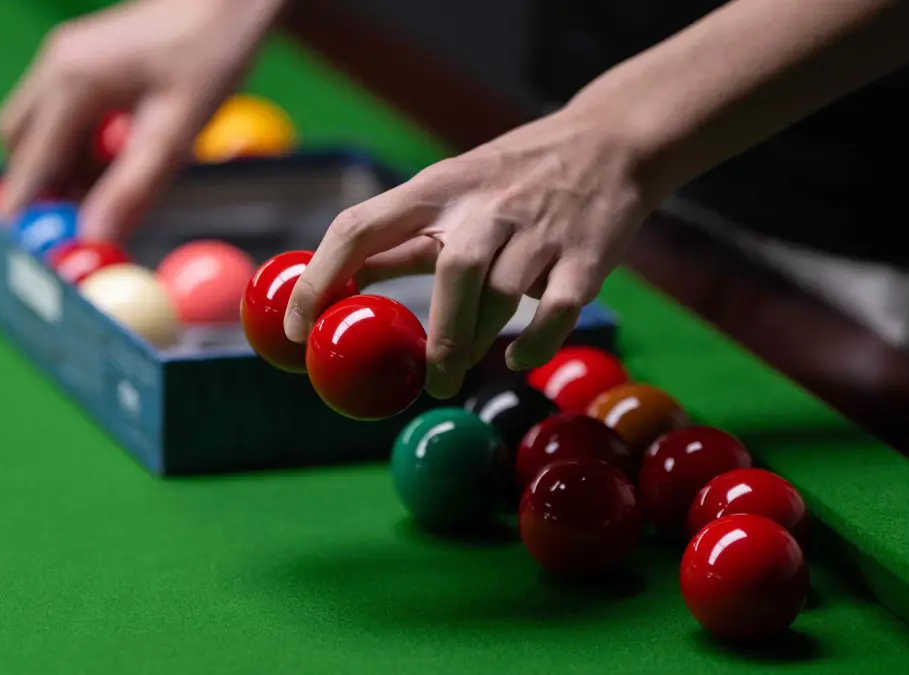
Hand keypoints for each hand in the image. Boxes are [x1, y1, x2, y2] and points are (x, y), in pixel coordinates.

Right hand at [0, 0, 282, 240]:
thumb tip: (94, 237)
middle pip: (21, 148)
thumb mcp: (177, 129)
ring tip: (118, 181)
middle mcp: (55, 66)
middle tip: (81, 221)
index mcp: (72, 81)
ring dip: (65, 166)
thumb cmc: (211, 54)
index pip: (29, 165)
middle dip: (44, 188)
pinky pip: (63, 114)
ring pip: (39, 131)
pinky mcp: (81, 59)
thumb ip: (132, 187)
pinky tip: (124, 149)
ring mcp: (65, 58)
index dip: (23, 213)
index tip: (23, 253)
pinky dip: (81, 144)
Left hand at [283, 108, 660, 398]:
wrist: (610, 143)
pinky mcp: (587, 254)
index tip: (298, 330)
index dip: (321, 277)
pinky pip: (558, 308)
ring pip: (504, 294)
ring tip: (454, 374)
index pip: (361, 225)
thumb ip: (399, 238)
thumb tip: (341, 282)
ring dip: (477, 341)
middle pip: (451, 270)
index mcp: (437, 188)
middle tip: (423, 381)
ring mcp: (538, 229)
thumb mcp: (448, 190)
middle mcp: (485, 205)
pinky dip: (537, 342)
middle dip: (436, 335)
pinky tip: (519, 360)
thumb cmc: (510, 177)